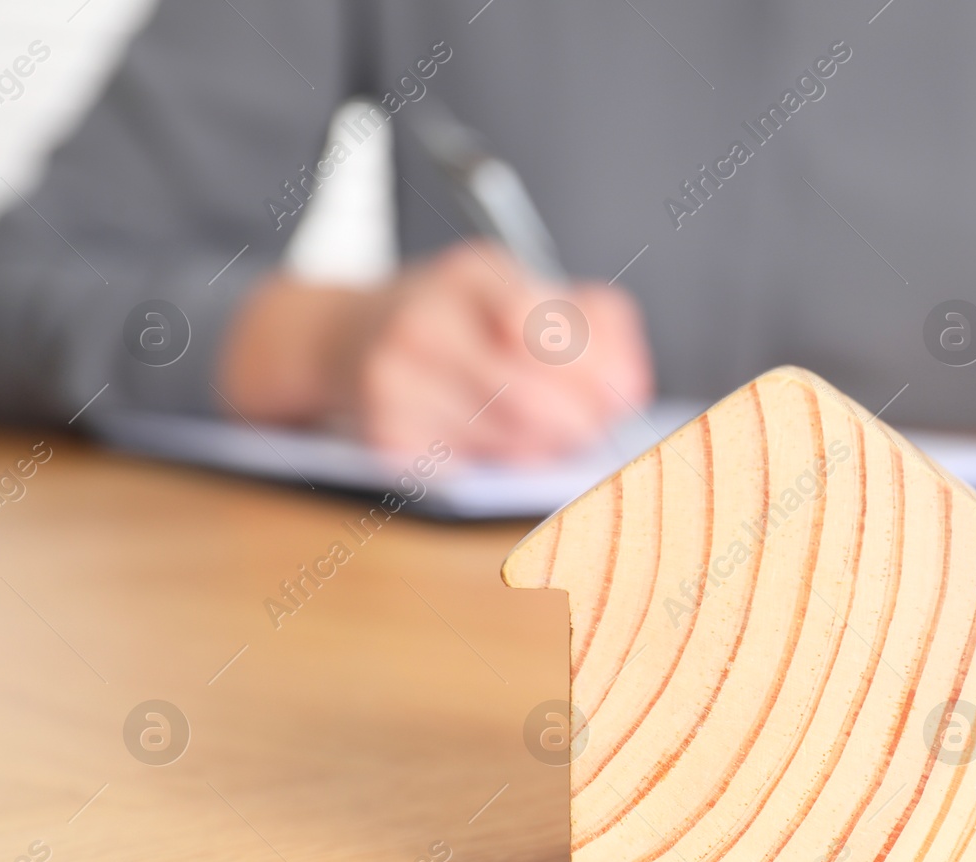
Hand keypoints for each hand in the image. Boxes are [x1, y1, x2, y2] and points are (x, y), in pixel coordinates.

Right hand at [219, 241, 653, 460]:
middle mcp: (423, 322)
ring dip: (549, 452)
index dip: (598, 373)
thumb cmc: (458, 319)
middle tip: (597, 433)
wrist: (346, 337)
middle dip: (581, 426)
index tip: (625, 397)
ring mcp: (393, 384)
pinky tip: (502, 450)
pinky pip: (473, 473)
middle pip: (530, 398)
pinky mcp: (383, 442)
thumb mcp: (522, 289)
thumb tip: (628, 387)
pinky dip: (503, 469)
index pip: (548, 328)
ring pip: (507, 444)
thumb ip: (595, 324)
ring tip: (554, 440)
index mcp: (472, 273)